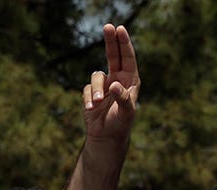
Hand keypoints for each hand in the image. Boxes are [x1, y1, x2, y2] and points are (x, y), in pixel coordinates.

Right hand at [81, 24, 139, 144]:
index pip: (127, 57)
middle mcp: (117, 79)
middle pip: (112, 55)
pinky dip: (88, 99)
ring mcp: (103, 85)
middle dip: (110, 41)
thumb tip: (114, 85)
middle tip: (108, 26)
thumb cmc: (121, 124)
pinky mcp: (90, 93)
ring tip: (95, 103)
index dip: (124, 43)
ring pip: (96, 76)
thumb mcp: (127, 112)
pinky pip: (86, 90)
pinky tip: (90, 109)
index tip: (120, 29)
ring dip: (95, 89)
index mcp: (130, 80)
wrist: (106, 137)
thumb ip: (123, 98)